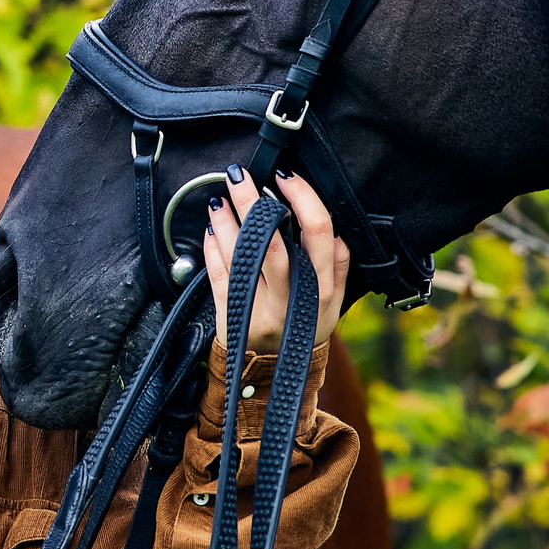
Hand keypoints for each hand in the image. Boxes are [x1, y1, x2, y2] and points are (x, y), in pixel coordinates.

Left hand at [201, 169, 348, 354]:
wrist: (275, 373)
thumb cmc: (305, 326)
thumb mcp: (333, 301)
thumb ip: (337, 265)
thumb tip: (335, 231)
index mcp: (321, 288)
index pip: (318, 233)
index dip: (302, 198)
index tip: (285, 176)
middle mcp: (290, 297)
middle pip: (271, 242)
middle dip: (253, 203)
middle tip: (240, 177)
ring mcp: (258, 307)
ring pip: (240, 256)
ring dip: (226, 222)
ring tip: (220, 200)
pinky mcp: (230, 313)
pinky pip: (217, 274)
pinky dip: (211, 247)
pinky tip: (211, 229)